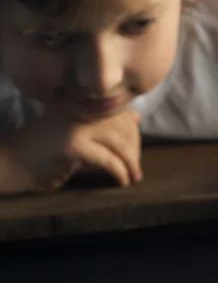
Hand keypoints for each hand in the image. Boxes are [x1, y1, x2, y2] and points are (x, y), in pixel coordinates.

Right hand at [5, 108, 141, 194]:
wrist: (15, 163)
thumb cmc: (47, 150)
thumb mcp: (80, 132)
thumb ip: (105, 124)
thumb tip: (135, 116)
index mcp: (81, 101)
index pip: (120, 112)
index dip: (134, 134)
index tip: (135, 153)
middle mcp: (79, 107)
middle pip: (123, 126)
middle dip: (134, 150)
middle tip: (136, 169)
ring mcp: (75, 124)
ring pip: (118, 141)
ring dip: (130, 162)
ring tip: (132, 177)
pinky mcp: (72, 144)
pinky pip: (107, 159)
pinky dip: (119, 172)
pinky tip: (122, 181)